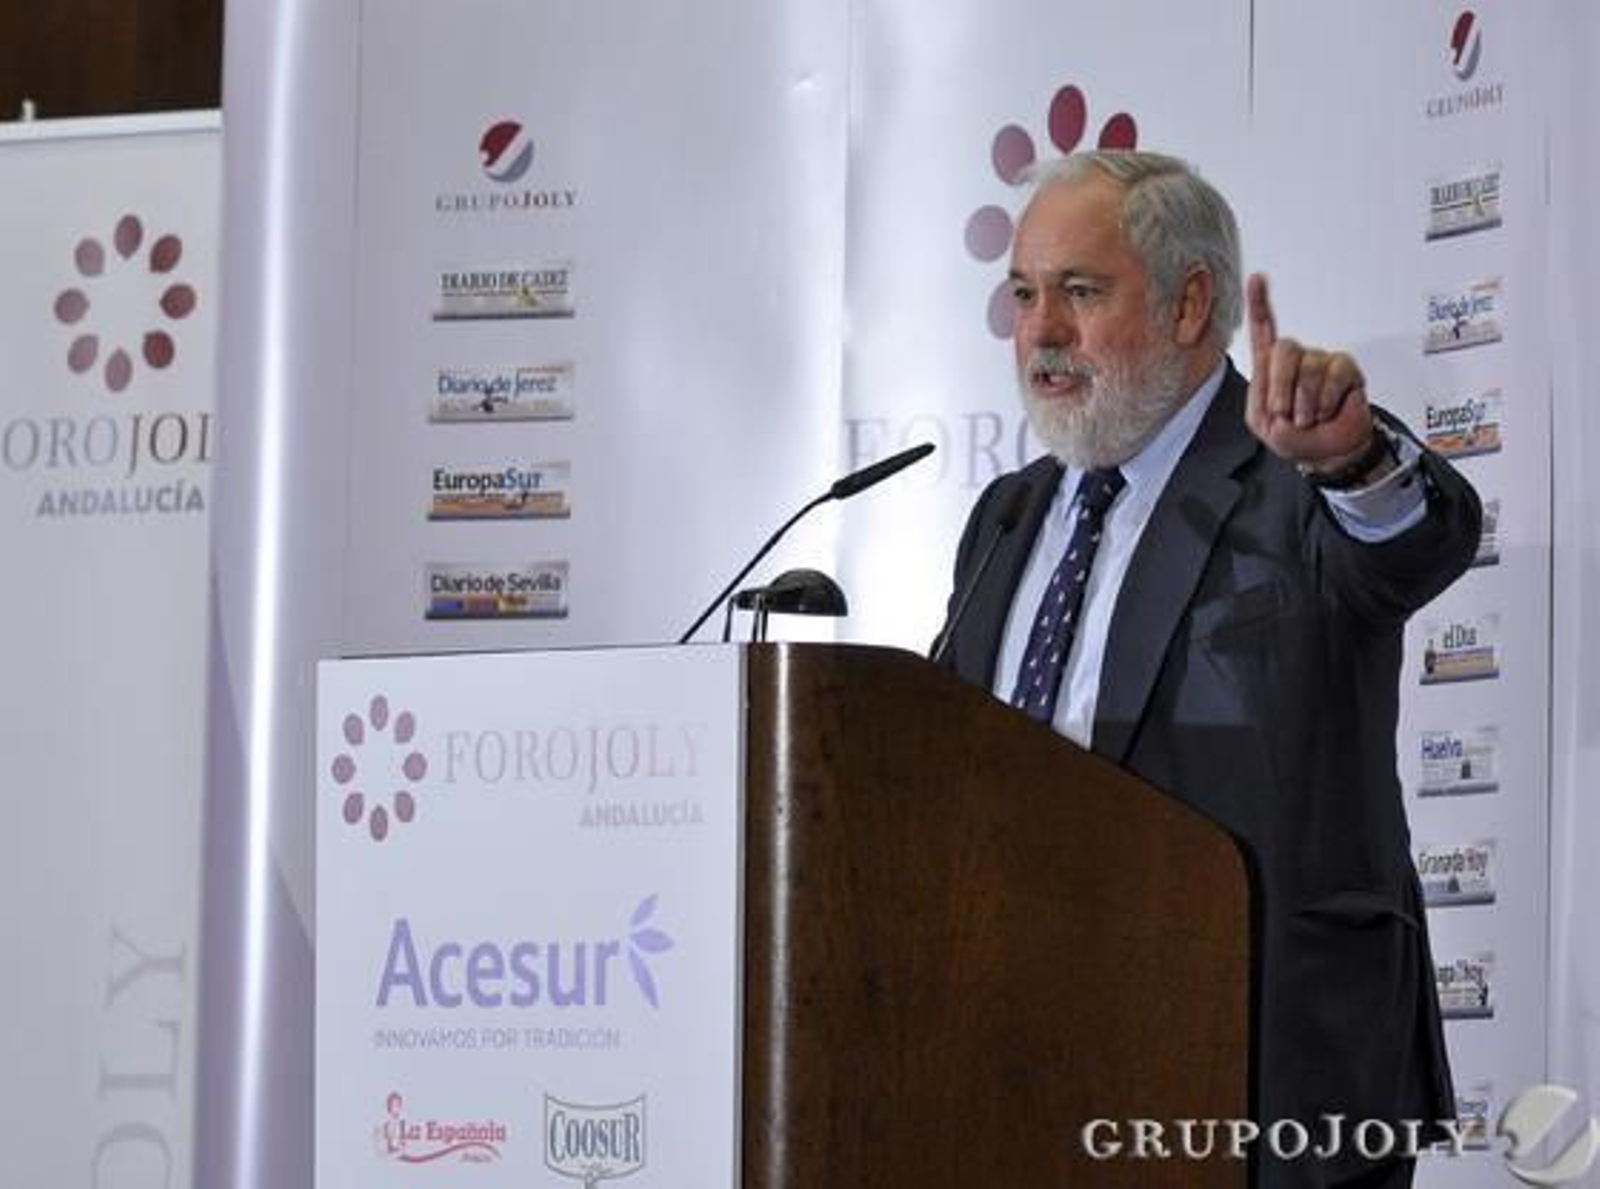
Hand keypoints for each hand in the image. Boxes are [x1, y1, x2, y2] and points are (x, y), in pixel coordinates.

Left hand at [1244, 273, 1374, 470]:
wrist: (1328, 452)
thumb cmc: (1295, 436)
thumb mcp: (1263, 422)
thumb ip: (1261, 396)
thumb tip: (1275, 371)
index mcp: (1271, 368)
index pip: (1263, 330)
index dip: (1259, 303)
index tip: (1256, 279)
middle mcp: (1296, 359)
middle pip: (1284, 349)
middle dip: (1281, 387)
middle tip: (1285, 412)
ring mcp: (1321, 361)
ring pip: (1309, 367)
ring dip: (1306, 403)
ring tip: (1309, 417)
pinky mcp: (1345, 369)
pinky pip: (1334, 375)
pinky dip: (1326, 401)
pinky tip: (1327, 410)